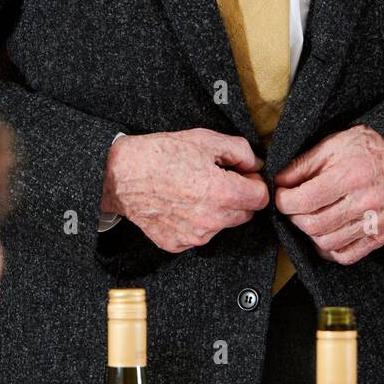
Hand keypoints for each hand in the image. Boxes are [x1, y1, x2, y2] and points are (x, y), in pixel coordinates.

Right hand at [100, 128, 268, 252]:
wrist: (122, 175)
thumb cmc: (160, 155)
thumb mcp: (205, 139)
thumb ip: (240, 151)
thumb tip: (254, 164)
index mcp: (223, 193)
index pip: (261, 198)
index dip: (254, 182)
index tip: (243, 175)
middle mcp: (212, 220)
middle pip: (244, 214)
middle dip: (237, 197)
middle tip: (216, 179)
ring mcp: (194, 236)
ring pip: (222, 225)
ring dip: (216, 210)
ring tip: (193, 190)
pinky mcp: (178, 244)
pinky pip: (198, 234)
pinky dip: (195, 221)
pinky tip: (180, 203)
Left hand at [274, 125, 383, 265]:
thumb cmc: (367, 148)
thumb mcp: (333, 144)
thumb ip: (303, 164)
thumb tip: (278, 182)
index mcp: (351, 175)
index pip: (305, 200)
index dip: (284, 201)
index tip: (280, 196)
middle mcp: (366, 201)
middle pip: (314, 225)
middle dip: (294, 217)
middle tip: (292, 206)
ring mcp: (377, 222)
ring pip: (327, 243)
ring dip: (310, 233)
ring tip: (308, 217)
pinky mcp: (383, 235)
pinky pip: (347, 255)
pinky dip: (329, 249)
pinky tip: (326, 233)